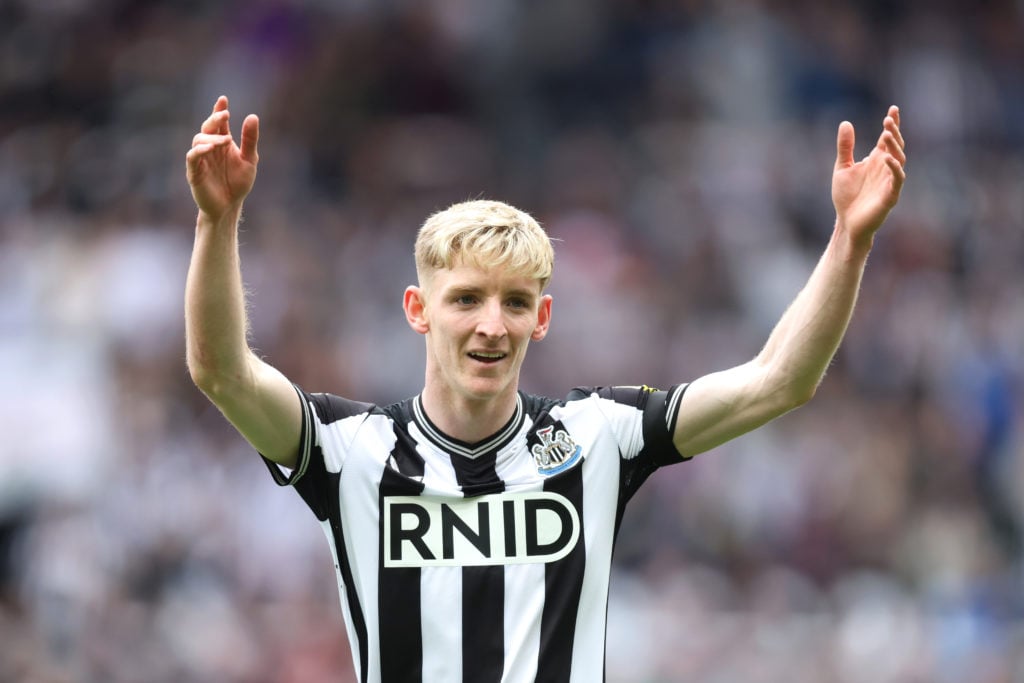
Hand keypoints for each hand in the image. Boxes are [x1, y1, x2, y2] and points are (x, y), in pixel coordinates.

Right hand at [186, 96, 259, 220]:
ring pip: (199, 139)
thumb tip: (252, 116)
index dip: (219, 110)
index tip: (223, 99)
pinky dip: (199, 150)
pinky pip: (192, 157)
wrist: (230, 206)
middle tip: (225, 115)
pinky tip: (210, 148)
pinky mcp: (194, 171)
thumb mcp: (249, 160)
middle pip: (207, 127)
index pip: (219, 123)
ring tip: (225, 141)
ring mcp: (201, 159)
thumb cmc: (238, 183)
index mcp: (222, 142)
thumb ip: (250, 140)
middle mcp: (210, 147)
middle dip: (215, 119)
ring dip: (212, 137)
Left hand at [831, 105, 905, 246]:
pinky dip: (894, 168)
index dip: (892, 124)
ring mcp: (890, 181)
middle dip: (893, 132)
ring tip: (886, 134)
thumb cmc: (847, 197)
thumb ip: (845, 147)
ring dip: (894, 147)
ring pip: (899, 160)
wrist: (847, 222)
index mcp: (877, 161)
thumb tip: (845, 123)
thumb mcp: (842, 167)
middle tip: (888, 120)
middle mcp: (886, 168)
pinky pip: (896, 180)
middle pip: (895, 146)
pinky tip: (886, 158)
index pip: (887, 139)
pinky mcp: (890, 196)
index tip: (893, 108)